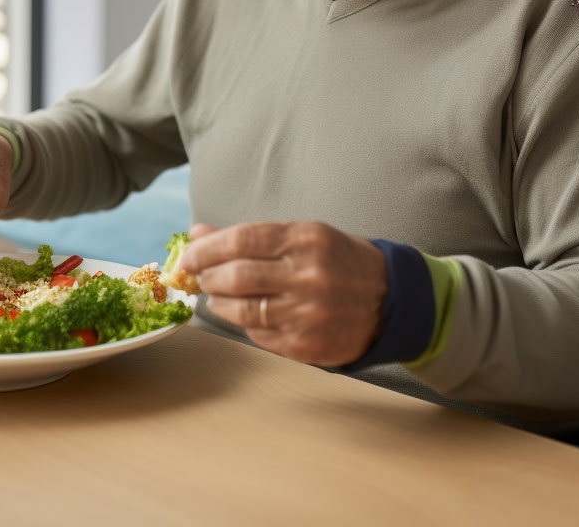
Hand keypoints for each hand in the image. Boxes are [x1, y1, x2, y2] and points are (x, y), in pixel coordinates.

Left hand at [179, 221, 386, 365]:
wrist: (391, 299)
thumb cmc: (338, 260)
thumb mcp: (301, 235)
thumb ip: (248, 235)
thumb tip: (197, 233)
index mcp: (305, 239)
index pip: (241, 240)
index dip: (206, 249)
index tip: (187, 255)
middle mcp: (306, 276)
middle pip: (236, 276)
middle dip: (207, 276)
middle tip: (199, 275)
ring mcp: (306, 314)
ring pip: (240, 310)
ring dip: (218, 301)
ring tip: (216, 294)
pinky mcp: (305, 345)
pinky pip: (257, 335)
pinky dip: (242, 323)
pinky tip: (244, 313)